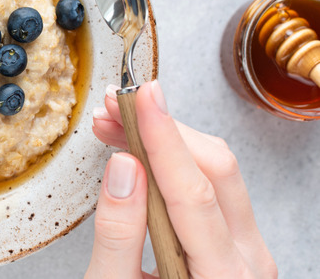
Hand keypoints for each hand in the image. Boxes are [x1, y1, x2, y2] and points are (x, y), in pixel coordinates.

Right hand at [84, 80, 276, 278]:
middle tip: (113, 110)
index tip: (140, 98)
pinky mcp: (233, 242)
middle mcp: (247, 261)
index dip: (164, 138)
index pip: (193, 192)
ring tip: (116, 126)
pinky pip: (212, 187)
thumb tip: (123, 166)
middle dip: (162, 130)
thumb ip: (119, 233)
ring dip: (167, 139)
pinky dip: (174, 161)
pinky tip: (140, 154)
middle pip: (215, 170)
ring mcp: (246, 251)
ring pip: (218, 171)